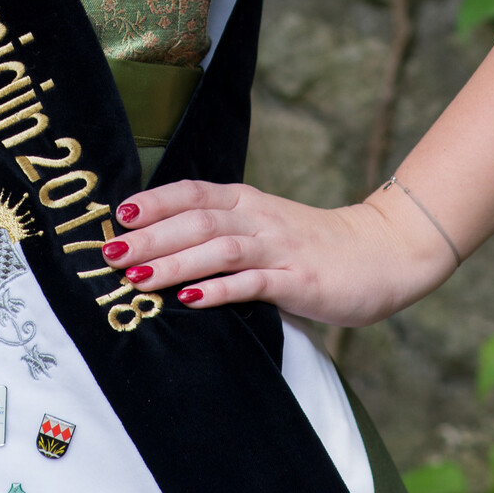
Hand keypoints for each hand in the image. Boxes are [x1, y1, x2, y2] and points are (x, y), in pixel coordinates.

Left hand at [100, 178, 455, 327]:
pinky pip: (252, 283)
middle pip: (195, 220)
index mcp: (247, 203)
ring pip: (217, 248)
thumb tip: (167, 256)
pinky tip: (190, 299)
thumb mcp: (266, 232)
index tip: (117, 215)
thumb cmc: (316, 248)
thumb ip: (225, 239)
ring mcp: (279, 247)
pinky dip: (219, 290)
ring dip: (173, 262)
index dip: (154, 202)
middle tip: (110, 254)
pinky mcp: (297, 279)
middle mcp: (258, 218)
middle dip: (150, 237)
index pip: (192, 193)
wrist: (383, 254)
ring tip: (137, 278)